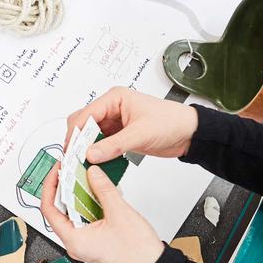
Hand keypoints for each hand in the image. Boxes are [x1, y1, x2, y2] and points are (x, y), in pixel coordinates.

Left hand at [40, 163, 164, 262]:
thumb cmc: (137, 251)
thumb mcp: (119, 212)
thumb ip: (103, 189)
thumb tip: (92, 172)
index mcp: (74, 240)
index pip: (49, 210)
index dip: (50, 187)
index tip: (56, 171)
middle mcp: (75, 243)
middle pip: (58, 211)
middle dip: (63, 188)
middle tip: (68, 170)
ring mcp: (83, 242)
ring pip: (72, 214)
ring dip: (75, 195)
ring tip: (80, 177)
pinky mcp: (92, 240)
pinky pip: (83, 218)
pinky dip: (86, 203)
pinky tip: (92, 191)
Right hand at [65, 86, 198, 163]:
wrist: (190, 133)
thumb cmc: (172, 122)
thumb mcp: (141, 134)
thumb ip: (114, 145)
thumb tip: (91, 154)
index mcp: (115, 98)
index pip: (86, 114)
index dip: (76, 133)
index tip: (72, 151)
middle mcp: (111, 108)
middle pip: (83, 123)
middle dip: (78, 141)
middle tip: (76, 158)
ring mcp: (115, 122)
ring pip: (90, 136)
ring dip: (87, 148)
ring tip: (84, 163)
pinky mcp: (119, 135)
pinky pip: (101, 144)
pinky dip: (98, 154)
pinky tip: (97, 163)